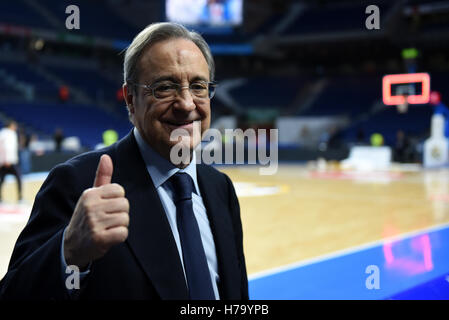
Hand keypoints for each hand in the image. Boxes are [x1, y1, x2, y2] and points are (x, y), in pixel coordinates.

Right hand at [64, 154, 129, 268]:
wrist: (71, 245)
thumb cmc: (87, 217)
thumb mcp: (91, 196)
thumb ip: (102, 176)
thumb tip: (106, 156)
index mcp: (90, 194)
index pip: (119, 190)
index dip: (117, 200)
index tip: (106, 207)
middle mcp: (90, 207)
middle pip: (125, 205)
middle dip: (120, 213)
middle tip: (107, 220)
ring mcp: (93, 223)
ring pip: (125, 219)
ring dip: (120, 226)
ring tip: (107, 228)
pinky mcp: (98, 238)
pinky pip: (123, 233)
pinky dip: (119, 237)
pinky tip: (108, 237)